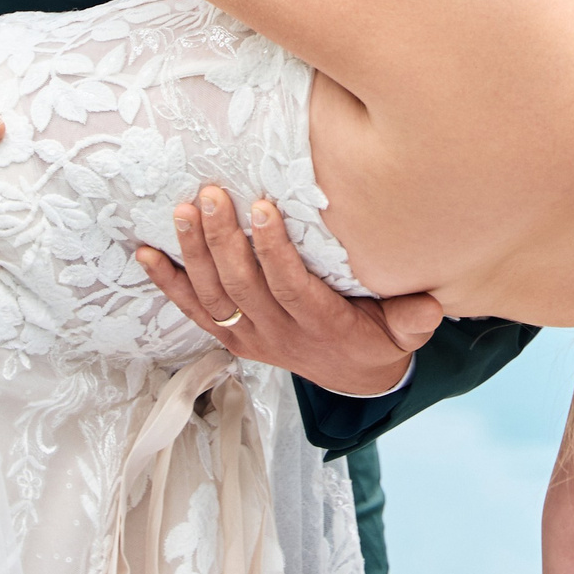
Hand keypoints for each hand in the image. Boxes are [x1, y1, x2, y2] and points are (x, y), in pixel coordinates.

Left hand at [136, 185, 443, 395]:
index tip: (264, 207)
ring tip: (182, 210)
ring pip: (214, 295)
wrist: (352, 380)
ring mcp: (250, 336)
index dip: (274, 249)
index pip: (290, 285)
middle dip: (224, 239)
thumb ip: (413, 318)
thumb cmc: (378, 339)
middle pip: (243, 285)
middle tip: (212, 193)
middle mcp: (278, 333)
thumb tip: (429, 305)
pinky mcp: (231, 336)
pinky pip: (193, 311)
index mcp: (320, 325)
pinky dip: (168, 283)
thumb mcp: (404, 333)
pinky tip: (145, 253)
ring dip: (194, 252)